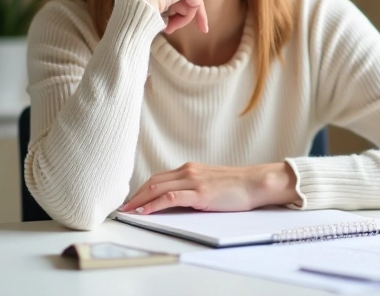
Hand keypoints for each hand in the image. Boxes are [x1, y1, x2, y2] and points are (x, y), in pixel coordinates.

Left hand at [119, 162, 298, 214]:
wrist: (256, 182)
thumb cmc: (238, 186)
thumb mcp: (211, 183)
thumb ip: (194, 188)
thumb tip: (178, 201)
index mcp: (190, 168)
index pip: (158, 177)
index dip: (142, 189)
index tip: (132, 200)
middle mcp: (189, 171)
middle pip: (153, 182)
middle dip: (135, 196)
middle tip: (123, 208)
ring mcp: (194, 181)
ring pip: (157, 188)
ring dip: (139, 201)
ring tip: (127, 211)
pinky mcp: (200, 193)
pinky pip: (170, 198)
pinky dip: (154, 204)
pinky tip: (144, 211)